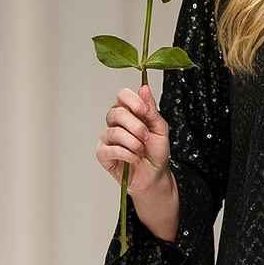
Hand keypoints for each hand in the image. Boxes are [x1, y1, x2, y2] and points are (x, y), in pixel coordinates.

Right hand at [96, 84, 171, 198]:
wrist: (155, 176)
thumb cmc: (156, 152)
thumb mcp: (160, 129)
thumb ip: (151, 109)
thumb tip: (144, 88)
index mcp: (130, 112)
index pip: (122, 95)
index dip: (132, 101)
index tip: (144, 111)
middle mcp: (116, 122)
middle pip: (116, 112)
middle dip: (136, 126)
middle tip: (146, 137)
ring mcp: (108, 137)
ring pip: (114, 132)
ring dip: (133, 143)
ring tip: (141, 151)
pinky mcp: (103, 153)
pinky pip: (110, 149)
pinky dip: (126, 154)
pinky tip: (133, 159)